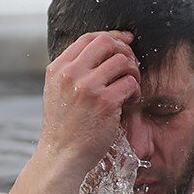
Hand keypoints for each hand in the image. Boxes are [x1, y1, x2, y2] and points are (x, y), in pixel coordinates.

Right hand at [37, 30, 140, 174]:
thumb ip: (71, 72)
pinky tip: (130, 101)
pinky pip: (130, 83)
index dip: (111, 36)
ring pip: (122, 61)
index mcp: (57, 69)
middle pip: (107, 43)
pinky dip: (135, 91)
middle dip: (124, 50)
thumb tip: (100, 50)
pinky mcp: (105, 102)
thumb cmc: (64, 127)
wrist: (62, 156)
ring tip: (130, 87)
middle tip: (131, 65)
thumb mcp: (57, 93)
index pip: (88, 38)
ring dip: (133, 72)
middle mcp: (70, 74)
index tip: (125, 42)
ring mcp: (87, 87)